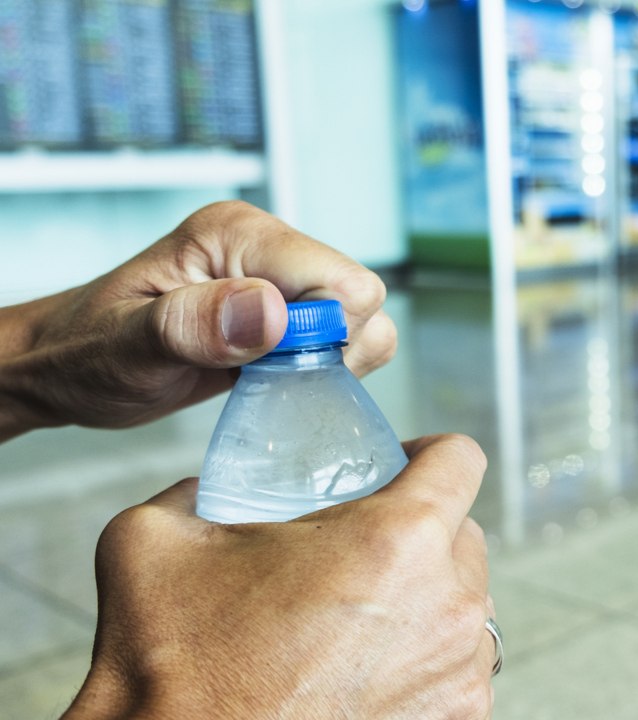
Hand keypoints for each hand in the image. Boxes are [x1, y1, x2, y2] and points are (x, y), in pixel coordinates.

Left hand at [0, 201, 395, 438]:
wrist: (66, 366)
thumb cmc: (82, 353)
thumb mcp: (125, 346)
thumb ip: (195, 325)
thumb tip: (273, 313)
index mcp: (237, 234)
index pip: (341, 279)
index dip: (323, 334)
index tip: (268, 364)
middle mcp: (268, 247)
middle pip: (361, 299)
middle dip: (328, 351)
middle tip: (260, 374)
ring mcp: (280, 278)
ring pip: (363, 323)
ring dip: (325, 365)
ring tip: (260, 377)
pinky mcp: (286, 310)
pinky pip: (343, 342)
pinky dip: (318, 372)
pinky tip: (265, 380)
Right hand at [64, 434, 495, 719]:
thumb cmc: (172, 671)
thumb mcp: (151, 544)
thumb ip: (191, 493)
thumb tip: (201, 488)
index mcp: (398, 540)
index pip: (459, 458)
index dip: (425, 454)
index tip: (397, 469)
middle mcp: (449, 605)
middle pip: (464, 537)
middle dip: (418, 535)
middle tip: (355, 556)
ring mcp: (462, 674)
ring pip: (467, 608)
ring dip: (425, 604)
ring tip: (357, 625)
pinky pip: (459, 671)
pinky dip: (425, 665)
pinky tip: (365, 675)